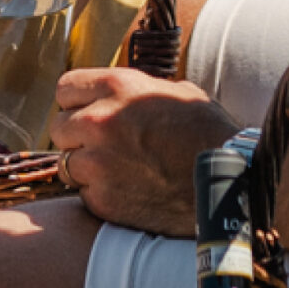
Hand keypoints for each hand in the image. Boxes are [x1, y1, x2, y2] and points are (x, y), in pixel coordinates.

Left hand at [49, 66, 236, 234]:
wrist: (230, 182)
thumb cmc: (209, 133)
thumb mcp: (175, 92)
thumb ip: (136, 91)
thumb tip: (122, 94)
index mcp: (116, 86)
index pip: (65, 88)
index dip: (76, 101)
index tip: (87, 111)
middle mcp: (99, 121)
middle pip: (58, 127)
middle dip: (76, 136)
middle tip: (100, 145)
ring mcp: (98, 163)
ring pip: (65, 163)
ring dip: (84, 167)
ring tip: (113, 170)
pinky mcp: (103, 200)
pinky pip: (83, 194)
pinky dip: (98, 194)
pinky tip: (125, 191)